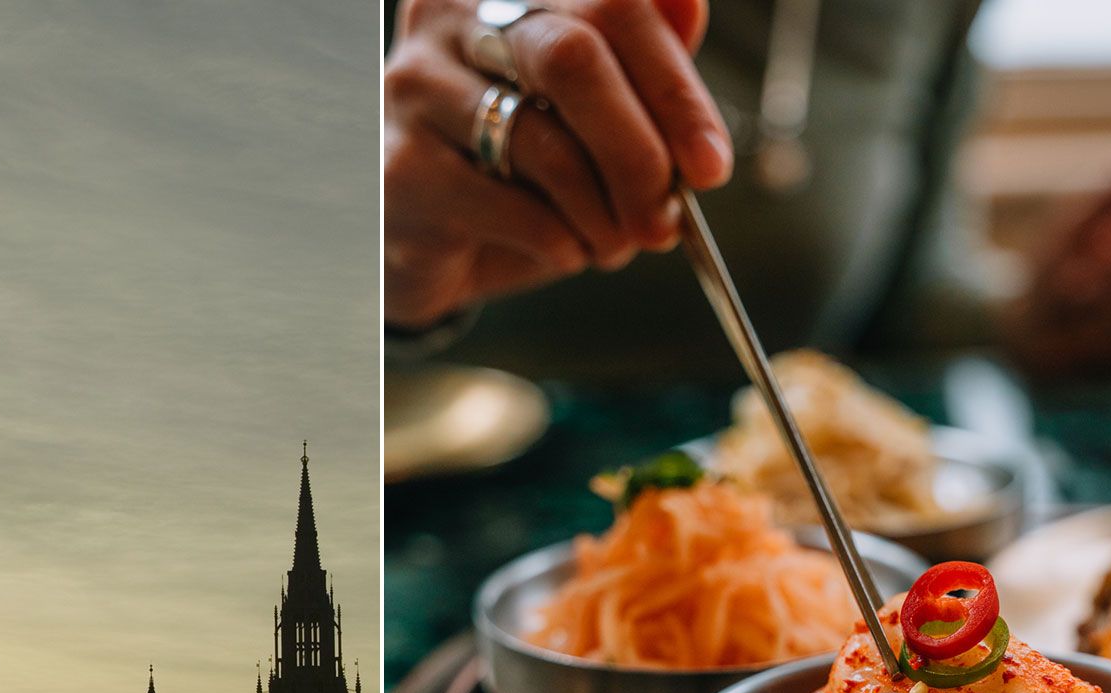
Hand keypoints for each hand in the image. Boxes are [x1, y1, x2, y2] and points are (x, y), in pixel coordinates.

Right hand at [384, 0, 732, 328]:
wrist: (426, 241)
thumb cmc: (512, 165)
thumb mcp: (585, 109)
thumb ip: (636, 55)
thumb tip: (691, 5)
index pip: (613, 6)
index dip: (673, 88)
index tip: (710, 164)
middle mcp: (450, 15)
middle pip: (575, 59)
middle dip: (639, 152)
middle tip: (667, 216)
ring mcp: (415, 87)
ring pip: (545, 143)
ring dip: (603, 212)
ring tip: (617, 243)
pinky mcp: (400, 166)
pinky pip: (510, 205)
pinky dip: (560, 242)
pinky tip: (566, 251)